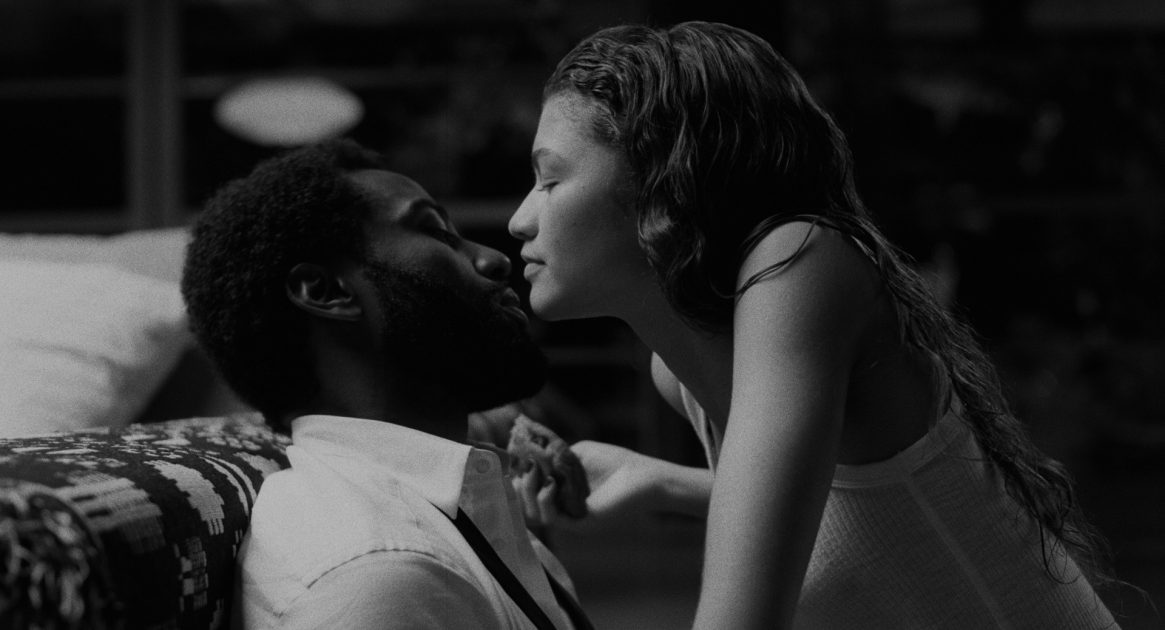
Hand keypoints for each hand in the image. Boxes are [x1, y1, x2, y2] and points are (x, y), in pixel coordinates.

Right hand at [515, 440, 710, 531]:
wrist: (643, 477)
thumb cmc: (614, 462)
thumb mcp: (578, 452)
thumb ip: (554, 454)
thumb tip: (531, 456)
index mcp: (561, 492)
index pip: (529, 493)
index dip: (517, 481)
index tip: (513, 467)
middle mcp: (563, 508)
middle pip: (526, 507)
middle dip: (519, 488)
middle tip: (524, 471)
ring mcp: (571, 518)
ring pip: (535, 516)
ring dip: (528, 494)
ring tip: (536, 476)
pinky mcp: (581, 523)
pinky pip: (553, 519)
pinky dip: (545, 502)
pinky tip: (550, 486)